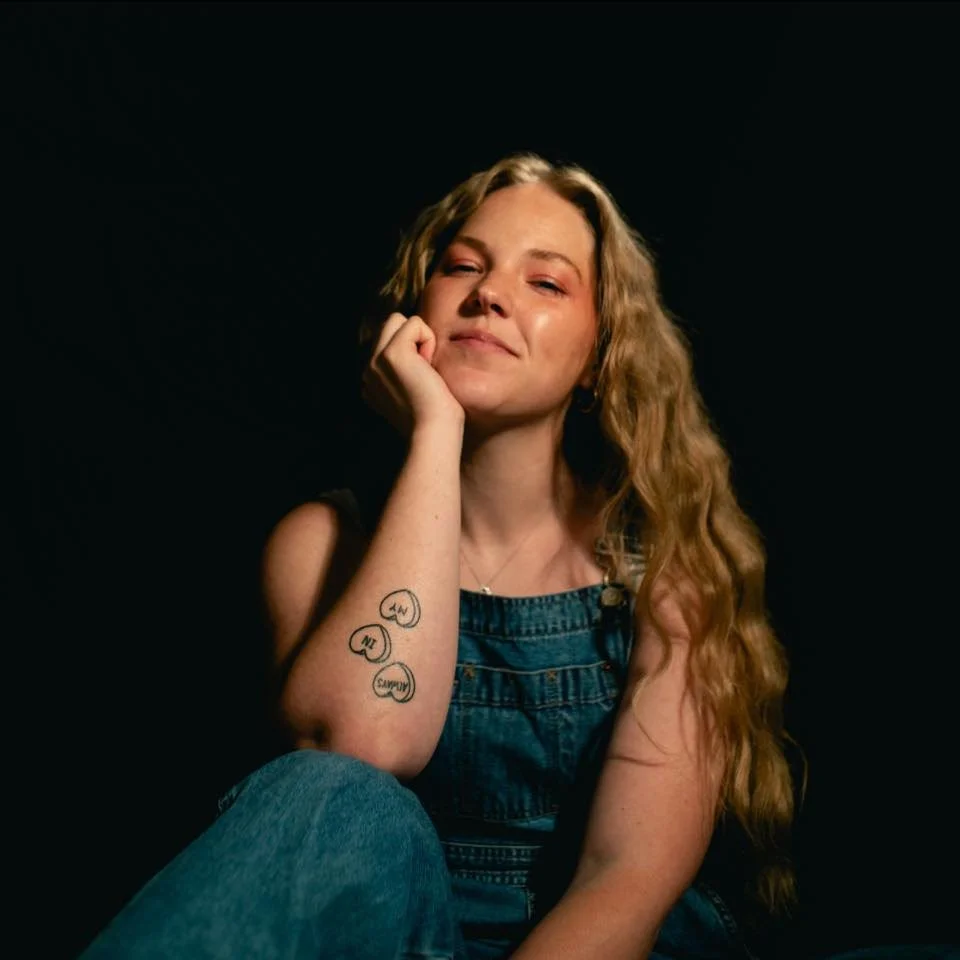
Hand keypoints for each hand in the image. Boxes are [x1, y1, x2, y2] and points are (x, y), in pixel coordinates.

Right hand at [361, 313, 464, 437]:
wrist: (434, 432)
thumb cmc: (435, 417)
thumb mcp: (415, 391)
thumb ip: (408, 372)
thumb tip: (421, 353)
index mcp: (371, 380)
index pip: (387, 340)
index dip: (412, 350)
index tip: (420, 381)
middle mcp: (368, 369)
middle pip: (389, 324)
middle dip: (413, 339)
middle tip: (424, 371)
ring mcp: (376, 360)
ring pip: (398, 319)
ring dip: (420, 338)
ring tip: (425, 369)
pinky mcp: (391, 353)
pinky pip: (414, 323)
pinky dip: (429, 340)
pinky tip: (428, 367)